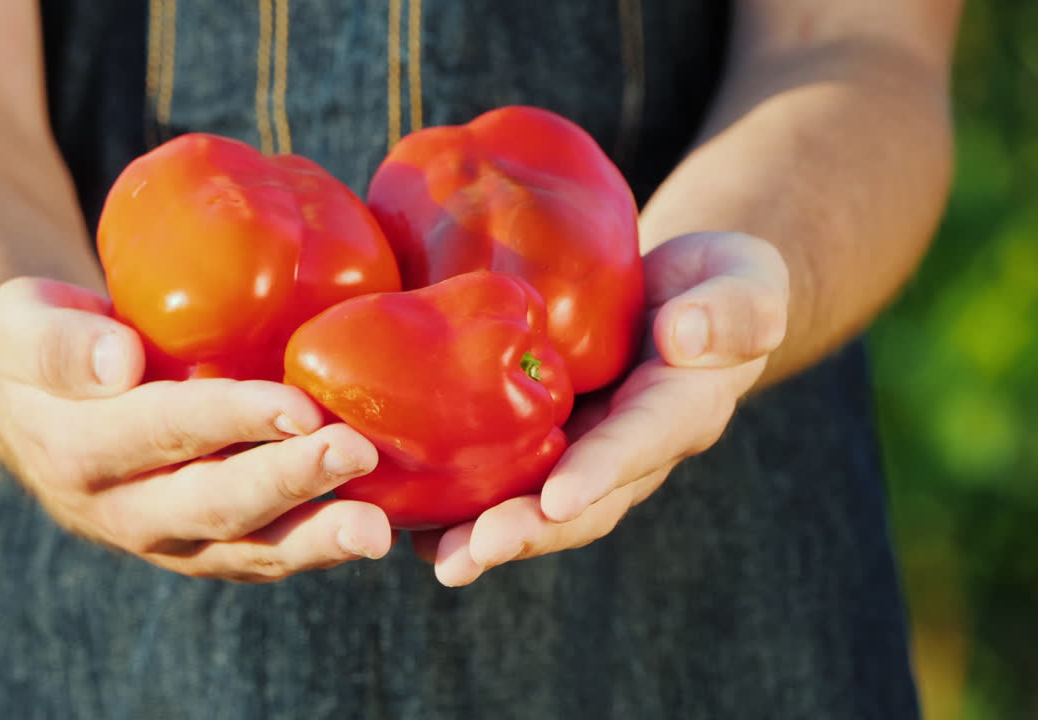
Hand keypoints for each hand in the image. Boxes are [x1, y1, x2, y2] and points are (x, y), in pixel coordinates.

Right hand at [0, 276, 393, 582]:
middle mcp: (123, 510)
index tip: (299, 404)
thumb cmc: (51, 341)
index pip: (164, 430)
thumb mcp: (21, 322)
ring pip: (245, 551)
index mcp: (76, 447)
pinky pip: (262, 559)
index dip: (231, 420)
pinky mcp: (205, 550)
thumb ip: (55, 341)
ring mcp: (168, 540)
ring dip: (315, 539)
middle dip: (288, 481)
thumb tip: (119, 361)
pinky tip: (372, 530)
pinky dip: (316, 550)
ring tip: (377, 530)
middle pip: (214, 504)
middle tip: (357, 452)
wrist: (43, 409)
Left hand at [417, 232, 789, 585]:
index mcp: (680, 413)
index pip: (641, 444)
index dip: (602, 473)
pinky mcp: (540, 440)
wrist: (678, 296)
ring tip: (438, 558)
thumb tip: (689, 335)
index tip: (560, 498)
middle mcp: (627, 451)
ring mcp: (581, 451)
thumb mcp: (746, 279)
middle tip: (473, 552)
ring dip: (484, 536)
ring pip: (533, 504)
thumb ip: (738, 306)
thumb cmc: (717, 282)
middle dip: (527, 531)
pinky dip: (458, 505)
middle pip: (578, 503)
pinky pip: (500, 477)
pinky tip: (410, 523)